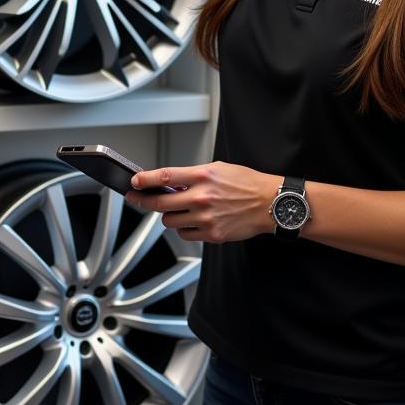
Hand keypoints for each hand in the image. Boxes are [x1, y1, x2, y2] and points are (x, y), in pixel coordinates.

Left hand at [125, 162, 280, 242]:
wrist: (269, 204)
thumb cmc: (246, 184)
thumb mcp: (217, 169)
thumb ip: (192, 176)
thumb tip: (171, 183)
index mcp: (202, 176)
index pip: (164, 176)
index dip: (144, 179)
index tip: (134, 182)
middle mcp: (201, 197)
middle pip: (160, 203)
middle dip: (144, 201)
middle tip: (137, 198)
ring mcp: (205, 218)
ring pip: (169, 221)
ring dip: (168, 215)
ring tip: (177, 209)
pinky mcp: (212, 234)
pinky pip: (185, 234)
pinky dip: (184, 228)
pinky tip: (191, 221)